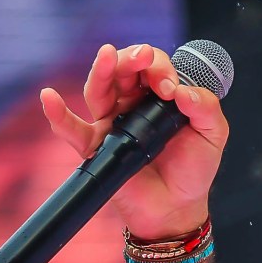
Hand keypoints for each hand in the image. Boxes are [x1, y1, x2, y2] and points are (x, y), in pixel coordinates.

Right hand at [40, 43, 227, 237]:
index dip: (159, 68)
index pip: (151, 67)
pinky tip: (49, 97)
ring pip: (98, 89)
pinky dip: (58, 114)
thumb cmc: (194, 169)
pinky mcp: (97, 147)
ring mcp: (112, 123)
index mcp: (158, 95)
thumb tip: (182, 91)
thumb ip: (206, 108)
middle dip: (131, 58)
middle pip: (122, 70)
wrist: (178, 207)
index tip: (170, 89)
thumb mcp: (213, 134)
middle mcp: (132, 103)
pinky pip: (71, 129)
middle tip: (143, 58)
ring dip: (102, 70)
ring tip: (107, 55)